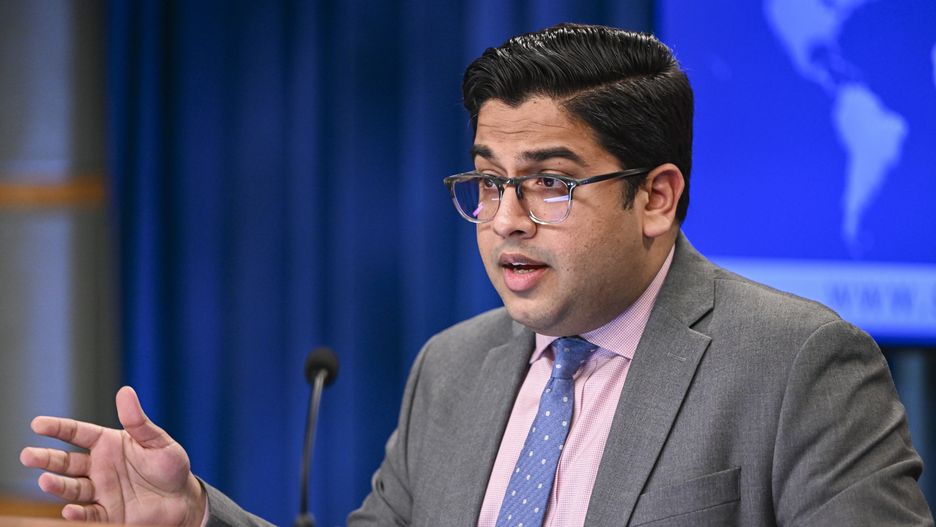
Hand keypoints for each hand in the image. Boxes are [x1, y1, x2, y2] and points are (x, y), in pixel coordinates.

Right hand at [20, 386, 205, 525]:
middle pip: (66, 462)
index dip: (58, 428)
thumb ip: (138, 421)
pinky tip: (69, 509)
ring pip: (72, 488)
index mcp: (108, 445)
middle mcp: (99, 468)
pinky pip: (88, 514)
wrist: (183, 499)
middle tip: (27, 456)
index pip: (77, 433)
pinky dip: (77, 513)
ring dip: (57, 485)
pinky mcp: (107, 514)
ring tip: (44, 480)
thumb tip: (125, 392)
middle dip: (46, 459)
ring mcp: (101, 491)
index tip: (37, 424)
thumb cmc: (170, 466)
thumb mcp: (158, 441)